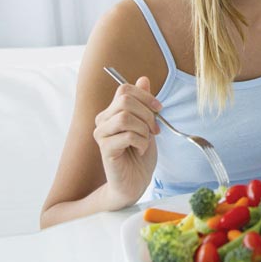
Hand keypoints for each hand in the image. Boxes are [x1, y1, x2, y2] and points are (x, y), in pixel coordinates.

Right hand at [93, 76, 160, 209]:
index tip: (159, 109)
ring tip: (145, 141)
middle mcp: (103, 120)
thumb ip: (143, 103)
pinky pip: (127, 135)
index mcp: (112, 111)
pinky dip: (141, 142)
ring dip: (143, 129)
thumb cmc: (139, 154)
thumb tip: (143, 79)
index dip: (146, 96)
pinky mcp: (105, 149)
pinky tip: (140, 150)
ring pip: (125, 117)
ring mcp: (102, 134)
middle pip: (126, 100)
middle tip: (154, 130)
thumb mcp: (146, 124)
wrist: (134, 182)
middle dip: (147, 114)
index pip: (125, 89)